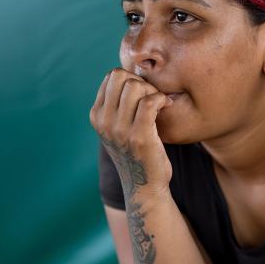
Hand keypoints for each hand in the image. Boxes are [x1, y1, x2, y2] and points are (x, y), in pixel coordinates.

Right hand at [90, 68, 172, 195]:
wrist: (145, 187)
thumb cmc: (137, 153)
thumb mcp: (118, 129)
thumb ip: (117, 106)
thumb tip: (128, 77)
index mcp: (97, 116)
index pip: (111, 77)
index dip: (131, 78)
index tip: (143, 93)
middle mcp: (104, 122)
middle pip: (121, 76)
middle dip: (141, 81)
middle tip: (153, 96)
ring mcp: (120, 130)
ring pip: (135, 87)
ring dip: (153, 90)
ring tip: (160, 103)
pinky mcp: (140, 137)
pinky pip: (150, 101)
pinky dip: (162, 99)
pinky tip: (167, 106)